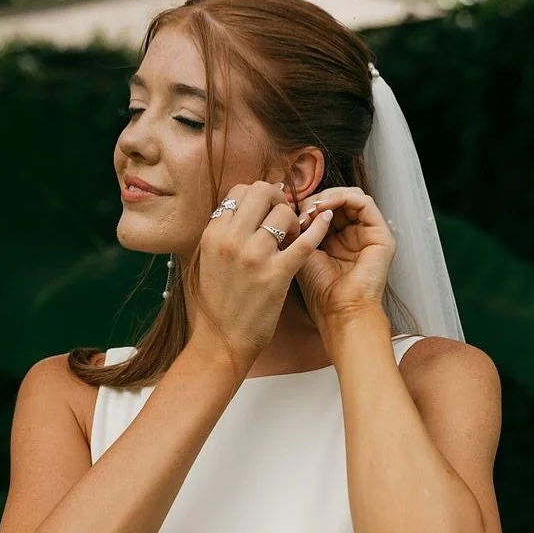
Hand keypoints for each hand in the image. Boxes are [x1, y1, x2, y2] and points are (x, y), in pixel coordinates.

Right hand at [188, 180, 335, 375]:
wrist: (221, 341)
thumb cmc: (216, 303)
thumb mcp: (207, 260)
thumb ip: (224, 233)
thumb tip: (244, 209)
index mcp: (213, 233)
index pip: (240, 191)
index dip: (259, 196)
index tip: (267, 209)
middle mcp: (231, 239)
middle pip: (262, 192)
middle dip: (277, 200)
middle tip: (283, 218)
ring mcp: (254, 256)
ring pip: (284, 213)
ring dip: (293, 220)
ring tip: (292, 237)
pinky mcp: (276, 274)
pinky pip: (305, 240)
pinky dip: (319, 228)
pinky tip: (326, 222)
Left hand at [293, 186, 395, 336]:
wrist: (340, 312)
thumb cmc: (321, 291)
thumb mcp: (303, 252)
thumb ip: (301, 228)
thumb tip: (291, 204)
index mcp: (337, 240)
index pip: (326, 208)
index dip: (308, 205)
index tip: (290, 212)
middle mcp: (355, 235)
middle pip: (338, 200)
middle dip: (317, 199)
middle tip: (302, 209)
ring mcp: (369, 234)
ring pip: (351, 197)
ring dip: (329, 197)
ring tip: (313, 208)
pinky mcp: (382, 235)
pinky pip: (364, 203)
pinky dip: (343, 198)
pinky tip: (325, 207)